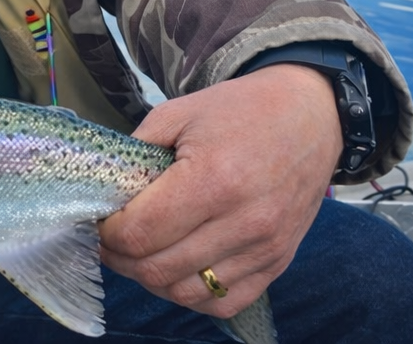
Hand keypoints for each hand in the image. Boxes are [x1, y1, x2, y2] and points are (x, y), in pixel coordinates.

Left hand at [98, 64, 340, 317]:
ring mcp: (264, 249)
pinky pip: (223, 302)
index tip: (101, 218)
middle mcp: (243, 222)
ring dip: (151, 278)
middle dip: (121, 257)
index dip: (108, 231)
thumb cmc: (241, 110)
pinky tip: (178, 267)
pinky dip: (191, 293)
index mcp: (213, 179)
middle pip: (157, 268)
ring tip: (141, 252)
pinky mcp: (277, 264)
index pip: (139, 232)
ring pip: (185, 293)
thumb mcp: (179, 113)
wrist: (311, 116)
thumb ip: (136, 154)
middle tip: (112, 237)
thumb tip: (103, 193)